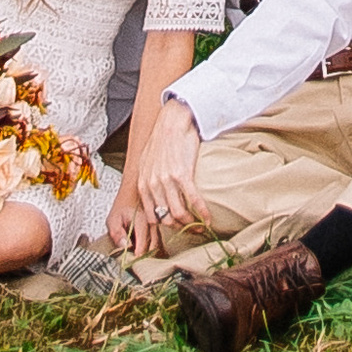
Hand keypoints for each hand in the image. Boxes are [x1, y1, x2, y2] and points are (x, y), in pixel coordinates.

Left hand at [126, 99, 209, 251]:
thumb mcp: (146, 162)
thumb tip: (153, 194)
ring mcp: (167, 181)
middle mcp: (153, 185)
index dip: (165, 226)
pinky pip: (192, 201)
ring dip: (192, 224)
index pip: (152, 217)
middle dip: (180, 228)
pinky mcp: (182, 175)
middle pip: (165, 219)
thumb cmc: (161, 139)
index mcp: (143, 184)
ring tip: (201, 226)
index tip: (177, 227)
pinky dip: (201, 212)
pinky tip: (208, 217)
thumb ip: (147, 180)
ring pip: (178, 214)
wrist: (172, 121)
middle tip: (192, 229)